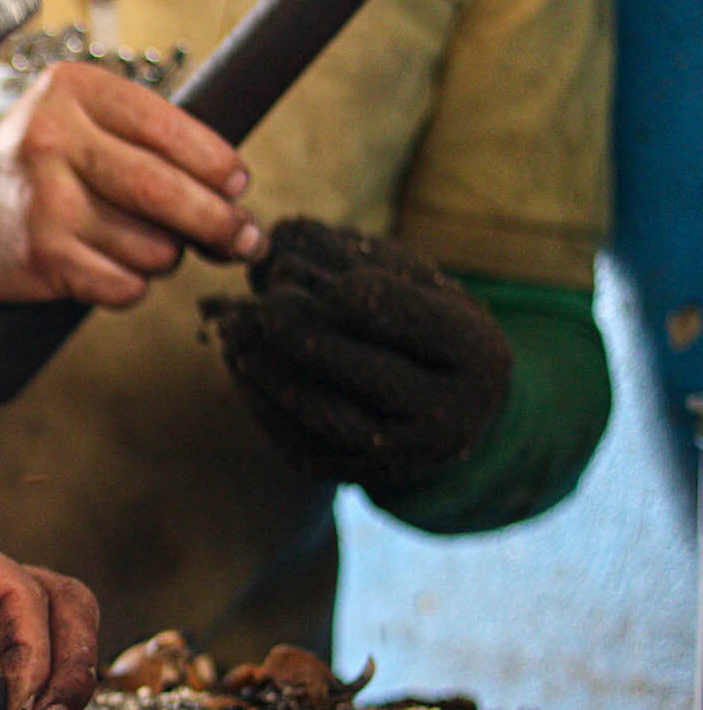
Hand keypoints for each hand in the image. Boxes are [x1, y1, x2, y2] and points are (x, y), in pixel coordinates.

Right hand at [0, 62, 259, 306]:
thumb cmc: (44, 162)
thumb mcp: (84, 117)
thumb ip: (150, 140)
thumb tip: (231, 197)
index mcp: (74, 91)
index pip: (167, 128)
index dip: (216, 163)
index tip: (237, 185)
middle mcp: (53, 141)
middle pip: (163, 190)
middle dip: (216, 221)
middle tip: (241, 237)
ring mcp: (45, 202)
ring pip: (151, 246)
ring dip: (166, 254)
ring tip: (145, 243)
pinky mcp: (42, 257)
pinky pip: (124, 284)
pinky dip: (134, 283)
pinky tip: (114, 265)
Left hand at [201, 218, 513, 493]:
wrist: (447, 409)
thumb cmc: (424, 323)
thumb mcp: (409, 281)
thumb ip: (351, 257)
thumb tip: (280, 234)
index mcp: (476, 353)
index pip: (400, 318)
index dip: (346, 291)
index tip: (308, 270)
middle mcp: (451, 414)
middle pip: (365, 370)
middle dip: (300, 331)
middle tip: (259, 302)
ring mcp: (404, 455)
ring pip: (327, 414)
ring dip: (269, 370)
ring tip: (234, 330)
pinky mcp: (357, 475)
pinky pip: (300, 442)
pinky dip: (261, 402)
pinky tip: (238, 364)